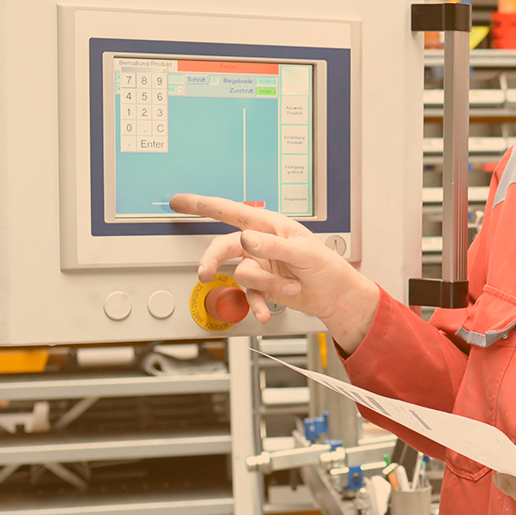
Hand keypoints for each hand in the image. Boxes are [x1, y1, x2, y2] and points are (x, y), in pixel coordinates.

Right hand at [170, 194, 380, 349]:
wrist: (336, 297)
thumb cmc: (327, 268)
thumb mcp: (303, 252)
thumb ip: (273, 245)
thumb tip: (247, 238)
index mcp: (270, 226)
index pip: (231, 211)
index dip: (203, 205)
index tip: (179, 201)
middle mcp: (261, 244)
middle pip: (224, 246)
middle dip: (213, 260)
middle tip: (204, 273)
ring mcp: (260, 265)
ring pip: (243, 275)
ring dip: (268, 285)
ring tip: (291, 287)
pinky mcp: (262, 286)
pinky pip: (250, 295)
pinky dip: (258, 304)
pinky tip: (265, 312)